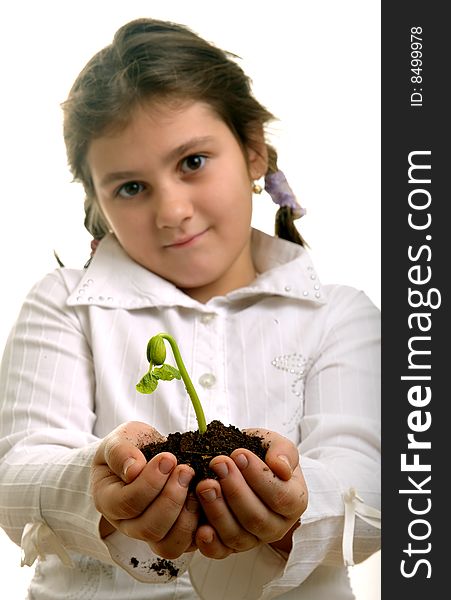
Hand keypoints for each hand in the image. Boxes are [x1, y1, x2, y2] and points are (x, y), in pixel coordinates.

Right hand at [91, 421, 199, 558]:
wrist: (147, 451)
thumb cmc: (131, 446)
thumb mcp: (120, 439)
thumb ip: (120, 452)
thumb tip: (133, 470)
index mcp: (109, 501)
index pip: (126, 504)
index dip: (150, 483)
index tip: (167, 458)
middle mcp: (128, 524)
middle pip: (148, 529)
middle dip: (171, 498)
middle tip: (185, 469)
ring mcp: (153, 533)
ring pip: (169, 544)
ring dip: (186, 514)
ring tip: (195, 483)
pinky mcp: (177, 534)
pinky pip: (189, 544)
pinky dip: (201, 524)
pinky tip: (205, 497)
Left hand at [195, 429, 306, 558]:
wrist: (243, 463)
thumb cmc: (262, 455)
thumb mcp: (275, 444)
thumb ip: (283, 451)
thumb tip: (281, 467)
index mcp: (294, 501)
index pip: (280, 496)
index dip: (259, 477)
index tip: (239, 454)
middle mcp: (276, 525)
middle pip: (256, 518)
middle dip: (234, 490)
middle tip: (218, 464)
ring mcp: (253, 539)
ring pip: (237, 535)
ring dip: (218, 511)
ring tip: (205, 485)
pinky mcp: (230, 546)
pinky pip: (221, 551)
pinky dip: (210, 543)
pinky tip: (201, 528)